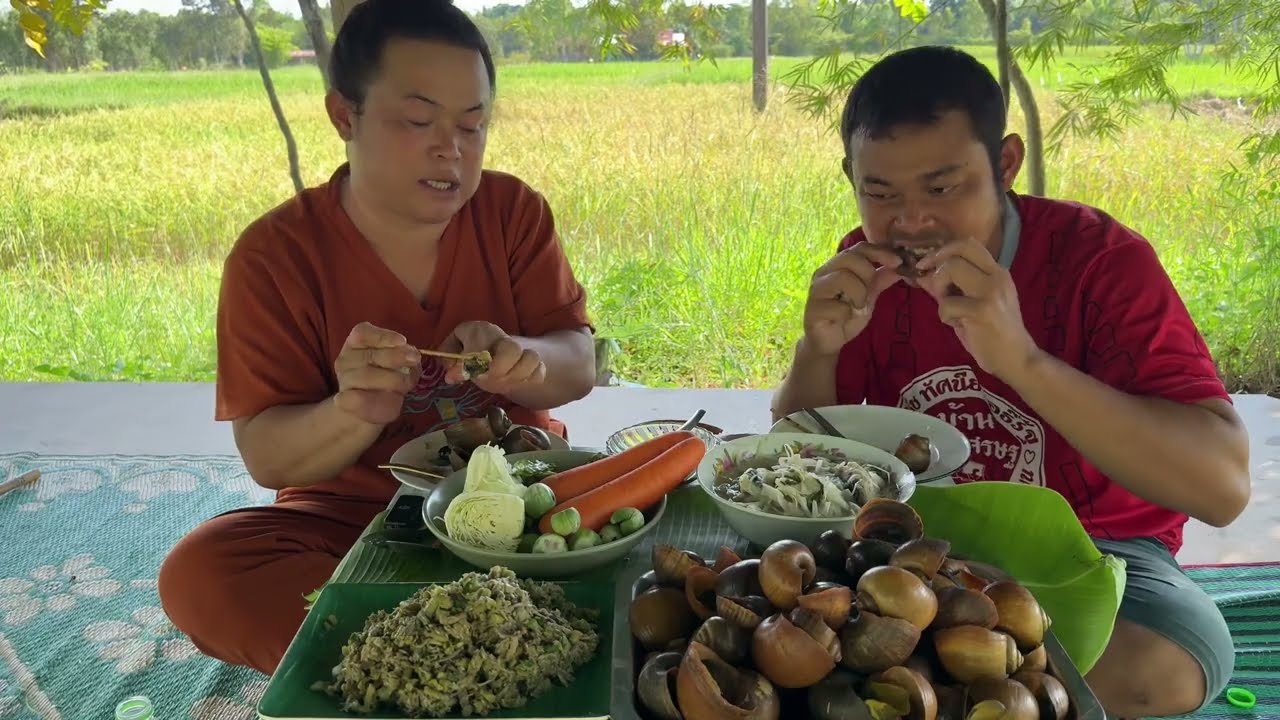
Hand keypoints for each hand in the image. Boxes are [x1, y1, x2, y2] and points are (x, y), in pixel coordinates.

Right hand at [332, 322, 420, 425]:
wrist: (371, 412)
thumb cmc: (387, 379)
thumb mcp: (398, 363)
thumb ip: (403, 355)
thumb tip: (413, 355)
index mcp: (356, 344)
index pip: (363, 333)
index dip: (383, 336)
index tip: (402, 341)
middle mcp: (346, 360)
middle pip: (370, 355)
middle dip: (397, 357)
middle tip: (415, 360)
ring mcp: (345, 381)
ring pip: (367, 376)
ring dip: (394, 380)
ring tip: (405, 385)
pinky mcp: (346, 402)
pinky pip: (356, 398)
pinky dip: (366, 398)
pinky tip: (371, 397)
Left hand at [437, 321, 545, 394]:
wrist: (499, 349)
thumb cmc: (471, 349)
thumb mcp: (455, 347)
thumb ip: (448, 358)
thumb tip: (451, 375)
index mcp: (483, 331)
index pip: (478, 345)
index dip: (466, 365)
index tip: (453, 377)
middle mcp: (504, 338)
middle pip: (512, 348)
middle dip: (499, 368)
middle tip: (487, 379)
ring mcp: (522, 350)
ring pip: (531, 359)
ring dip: (516, 376)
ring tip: (502, 382)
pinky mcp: (535, 363)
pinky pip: (540, 372)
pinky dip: (530, 379)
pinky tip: (517, 381)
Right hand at [803, 241, 903, 355]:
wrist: (829, 341)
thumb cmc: (846, 315)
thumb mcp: (869, 295)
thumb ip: (880, 279)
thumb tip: (900, 264)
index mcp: (837, 265)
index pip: (859, 248)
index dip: (880, 252)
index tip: (898, 262)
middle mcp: (824, 272)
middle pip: (850, 258)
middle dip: (867, 275)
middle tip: (869, 294)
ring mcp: (816, 289)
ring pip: (842, 278)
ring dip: (858, 295)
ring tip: (856, 307)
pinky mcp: (813, 308)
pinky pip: (837, 305)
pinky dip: (847, 314)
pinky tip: (843, 319)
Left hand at [915, 237, 1040, 381]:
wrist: (1017, 359)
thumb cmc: (993, 333)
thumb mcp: (972, 305)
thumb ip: (950, 289)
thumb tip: (923, 275)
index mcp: (997, 272)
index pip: (968, 244)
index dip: (943, 250)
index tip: (927, 265)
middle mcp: (997, 276)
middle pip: (957, 253)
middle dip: (937, 269)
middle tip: (934, 289)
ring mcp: (991, 291)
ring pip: (951, 270)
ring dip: (941, 292)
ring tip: (951, 311)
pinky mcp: (982, 310)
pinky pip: (947, 304)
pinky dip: (945, 316)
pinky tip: (959, 326)